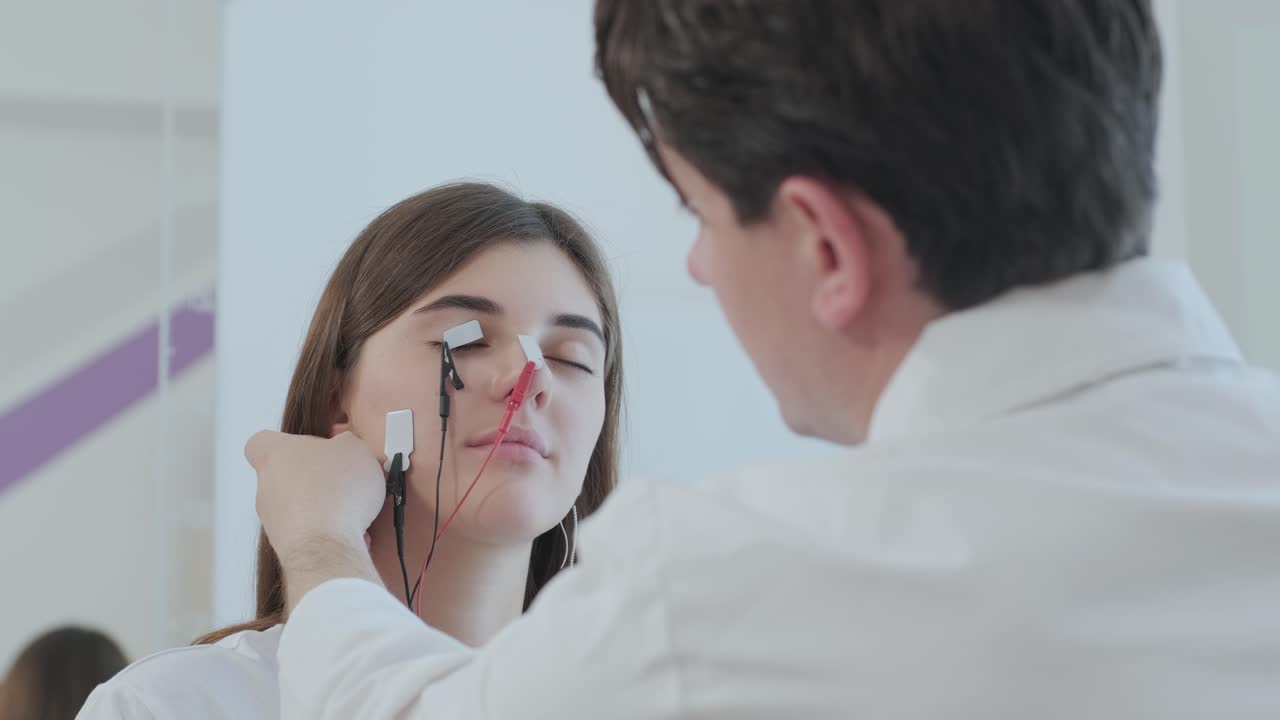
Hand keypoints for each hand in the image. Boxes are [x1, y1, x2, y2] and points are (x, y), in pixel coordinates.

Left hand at [246, 430, 384, 569]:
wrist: (326, 547)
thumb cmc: (334, 492)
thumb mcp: (354, 448)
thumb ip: (346, 443)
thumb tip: (345, 448)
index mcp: (275, 455)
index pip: (261, 443)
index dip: (284, 444)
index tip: (309, 448)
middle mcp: (267, 487)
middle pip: (286, 476)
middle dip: (315, 479)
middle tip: (345, 481)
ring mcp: (274, 519)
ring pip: (299, 508)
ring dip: (324, 508)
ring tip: (354, 511)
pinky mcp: (287, 546)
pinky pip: (309, 534)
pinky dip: (328, 533)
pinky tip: (352, 533)